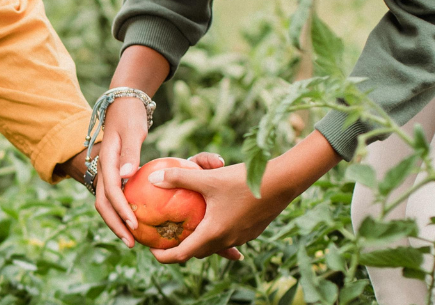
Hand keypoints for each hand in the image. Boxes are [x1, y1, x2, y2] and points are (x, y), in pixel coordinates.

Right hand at [89, 97, 148, 245]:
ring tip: (132, 239)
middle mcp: (102, 170)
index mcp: (106, 161)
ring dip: (116, 222)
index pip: (111, 191)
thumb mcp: (132, 131)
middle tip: (131, 243)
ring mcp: (106, 173)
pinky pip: (114, 198)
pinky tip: (136, 221)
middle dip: (115, 225)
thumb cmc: (130, 115)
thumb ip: (129, 152)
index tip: (134, 225)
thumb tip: (127, 175)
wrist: (122, 104)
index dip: (121, 210)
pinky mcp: (112, 175)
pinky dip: (121, 212)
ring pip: (105, 203)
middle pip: (103, 204)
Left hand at [144, 132, 340, 262]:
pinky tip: (215, 218)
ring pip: (214, 245)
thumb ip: (179, 178)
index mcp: (213, 233)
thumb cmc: (243, 180)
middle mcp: (227, 239)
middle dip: (181, 248)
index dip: (164, 256)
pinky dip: (217, 232)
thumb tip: (153, 177)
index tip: (152, 249)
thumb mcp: (208, 178)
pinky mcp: (252, 230)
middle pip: (197, 252)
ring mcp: (242, 237)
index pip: (182, 255)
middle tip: (168, 235)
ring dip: (201, 240)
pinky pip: (229, 237)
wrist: (282, 182)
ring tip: (189, 227)